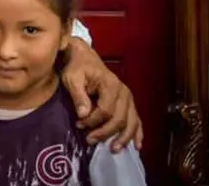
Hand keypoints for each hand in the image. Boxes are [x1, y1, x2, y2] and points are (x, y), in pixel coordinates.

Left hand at [60, 38, 142, 152]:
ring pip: (131, 121)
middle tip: (89, 140)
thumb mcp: (72, 78)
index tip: (79, 124)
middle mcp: (123, 92)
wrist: (84, 58)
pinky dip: (137, 132)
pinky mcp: (128, 102)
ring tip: (114, 150)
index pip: (106, 110)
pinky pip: (136, 119)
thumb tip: (84, 115)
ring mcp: (128, 98)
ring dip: (123, 137)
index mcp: (110, 85)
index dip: (93, 121)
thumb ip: (78, 95)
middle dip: (105, 132)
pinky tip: (137, 145)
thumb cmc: (76, 67)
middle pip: (120, 118)